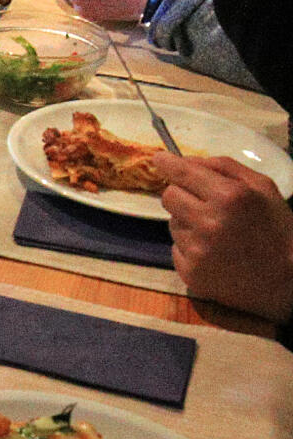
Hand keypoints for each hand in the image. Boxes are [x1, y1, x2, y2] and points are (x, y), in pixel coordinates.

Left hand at [154, 152, 292, 321]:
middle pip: (169, 197)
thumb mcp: (262, 188)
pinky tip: (213, 252)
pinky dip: (189, 247)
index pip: (183, 174)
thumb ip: (224, 167)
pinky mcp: (190, 272)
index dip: (167, 163)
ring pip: (172, 223)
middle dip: (180, 194)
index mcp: (229, 197)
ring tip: (215, 232)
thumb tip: (186, 160)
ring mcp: (197, 250)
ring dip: (187, 223)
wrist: (284, 279)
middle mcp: (208, 222)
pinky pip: (176, 249)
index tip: (158, 159)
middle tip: (199, 202)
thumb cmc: (276, 228)